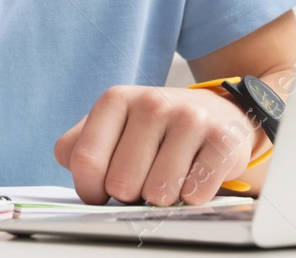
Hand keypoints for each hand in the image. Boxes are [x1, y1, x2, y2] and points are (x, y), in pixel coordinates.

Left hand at [54, 85, 264, 205]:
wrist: (219, 114)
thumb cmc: (157, 130)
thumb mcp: (113, 127)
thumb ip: (79, 147)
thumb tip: (73, 170)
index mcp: (117, 99)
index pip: (86, 161)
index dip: (90, 190)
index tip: (101, 190)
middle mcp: (153, 102)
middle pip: (121, 183)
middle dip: (131, 194)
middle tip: (145, 177)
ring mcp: (191, 118)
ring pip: (158, 193)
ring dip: (163, 197)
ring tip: (171, 174)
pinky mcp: (222, 140)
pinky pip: (194, 194)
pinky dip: (192, 196)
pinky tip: (195, 173)